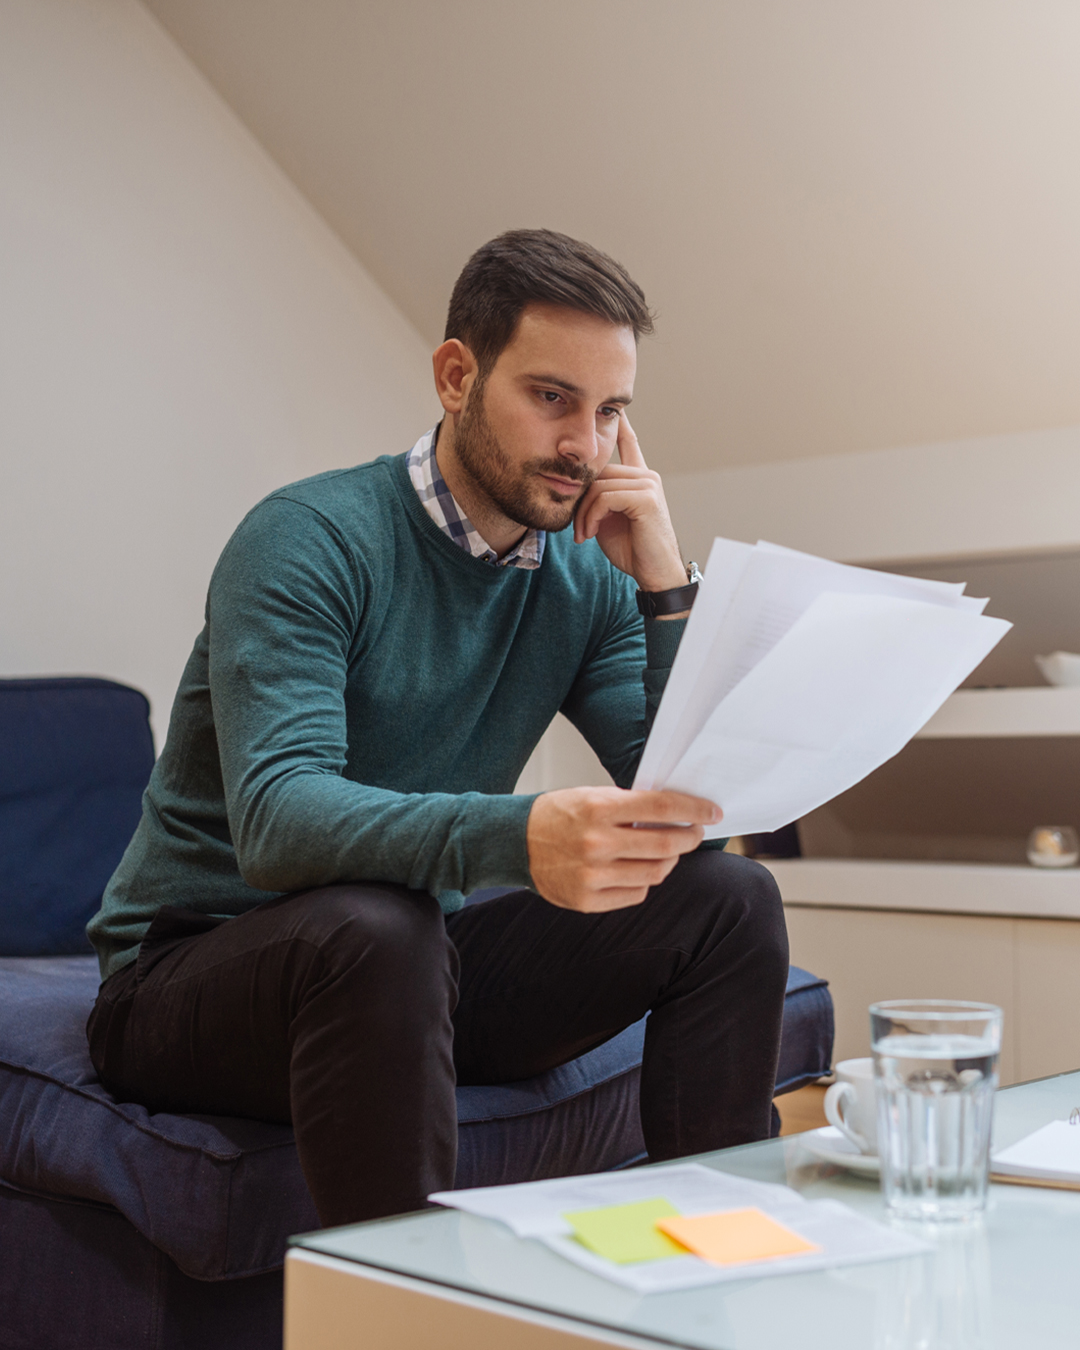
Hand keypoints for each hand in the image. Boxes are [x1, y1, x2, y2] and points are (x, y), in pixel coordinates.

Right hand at [526, 786, 722, 911]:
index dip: (693, 809)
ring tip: (666, 851)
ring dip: (669, 860)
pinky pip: (636, 894)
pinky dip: (644, 882)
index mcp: (598, 808)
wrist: (515, 842)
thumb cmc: (557, 815)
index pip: (661, 806)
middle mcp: (596, 843)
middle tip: (695, 832)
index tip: (711, 812)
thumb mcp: (591, 795)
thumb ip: (630, 804)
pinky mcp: (587, 900)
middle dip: (689, 837)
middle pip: (665, 844)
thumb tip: (675, 813)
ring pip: (655, 873)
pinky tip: (637, 869)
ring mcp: (592, 875)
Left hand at [574, 413, 686, 592]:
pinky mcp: (647, 498)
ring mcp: (649, 484)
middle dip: (581, 502)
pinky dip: (593, 516)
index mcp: (639, 479)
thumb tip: (576, 485)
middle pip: (599, 472)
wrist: (653, 573)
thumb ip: (597, 498)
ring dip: (584, 513)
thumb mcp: (607, 519)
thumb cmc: (632, 549)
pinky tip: (592, 532)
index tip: (616, 407)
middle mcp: (646, 476)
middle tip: (578, 530)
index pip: (629, 443)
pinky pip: (606, 497)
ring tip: (584, 534)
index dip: (621, 425)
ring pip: (599, 485)